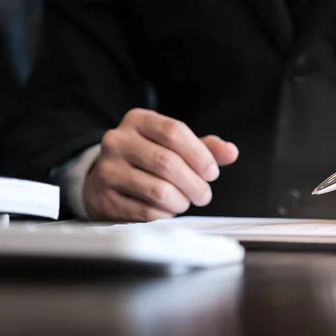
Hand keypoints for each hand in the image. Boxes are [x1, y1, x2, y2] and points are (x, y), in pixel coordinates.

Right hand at [84, 108, 238, 221]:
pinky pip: (145, 212)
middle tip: (204, 195)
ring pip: (158, 190)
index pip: (174, 132)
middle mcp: (117, 141)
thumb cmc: (147, 159)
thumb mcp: (173, 145)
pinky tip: (167, 211)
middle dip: (194, 184)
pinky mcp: (104, 198)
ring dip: (181, 202)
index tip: (212, 173)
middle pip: (167, 163)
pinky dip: (164, 215)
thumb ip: (204, 147)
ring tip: (185, 202)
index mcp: (138, 120)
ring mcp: (107, 170)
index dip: (200, 155)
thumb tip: (231, 152)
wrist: (105, 178)